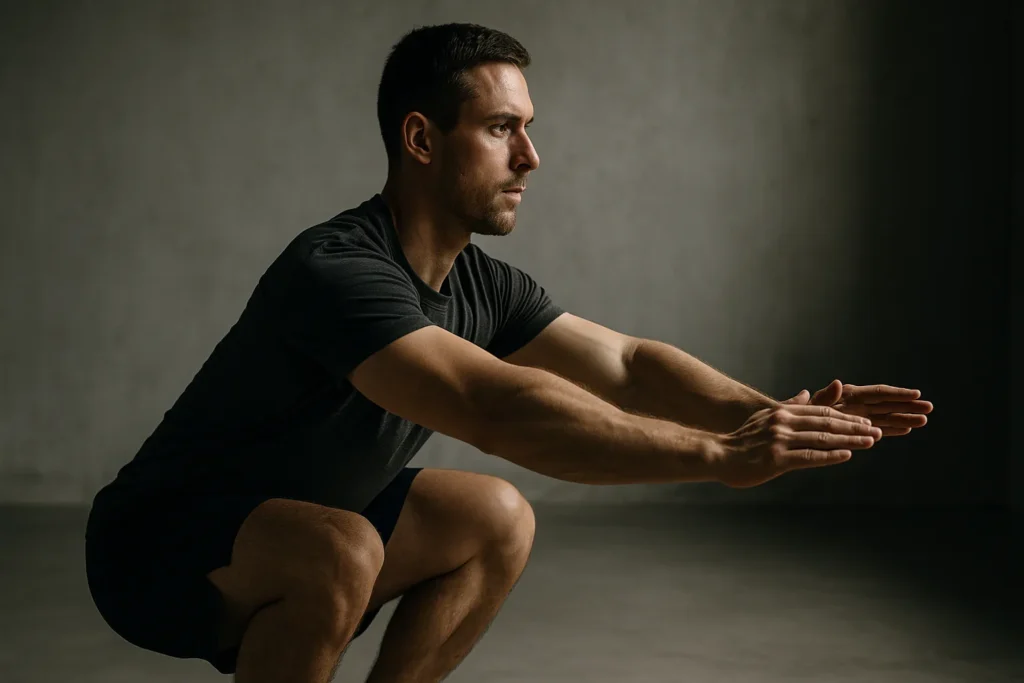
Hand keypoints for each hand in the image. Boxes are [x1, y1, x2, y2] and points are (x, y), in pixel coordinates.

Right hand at [714, 403, 881, 487]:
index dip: (846, 417)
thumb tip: (806, 394)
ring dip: (850, 440)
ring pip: (823, 438)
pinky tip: (847, 455)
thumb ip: (788, 407)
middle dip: (854, 427)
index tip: (865, 422)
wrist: (717, 455)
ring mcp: (780, 441)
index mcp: (783, 413)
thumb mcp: (765, 418)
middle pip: (827, 422)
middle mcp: (783, 423)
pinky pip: (809, 456)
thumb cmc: (741, 441)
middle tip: (877, 431)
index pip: (821, 412)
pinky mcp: (776, 459)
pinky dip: (830, 455)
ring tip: (871, 442)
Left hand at [783, 379, 932, 438]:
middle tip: (929, 408)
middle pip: (885, 404)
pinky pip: (874, 429)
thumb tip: (838, 383)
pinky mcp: (851, 430)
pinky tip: (905, 430)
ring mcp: (853, 418)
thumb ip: (823, 399)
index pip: (876, 393)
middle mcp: (852, 405)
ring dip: (903, 419)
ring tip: (924, 421)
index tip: (916, 394)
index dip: (896, 393)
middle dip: (906, 406)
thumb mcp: (806, 407)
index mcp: (844, 396)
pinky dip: (889, 430)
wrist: (782, 430)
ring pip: (883, 417)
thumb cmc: (791, 416)